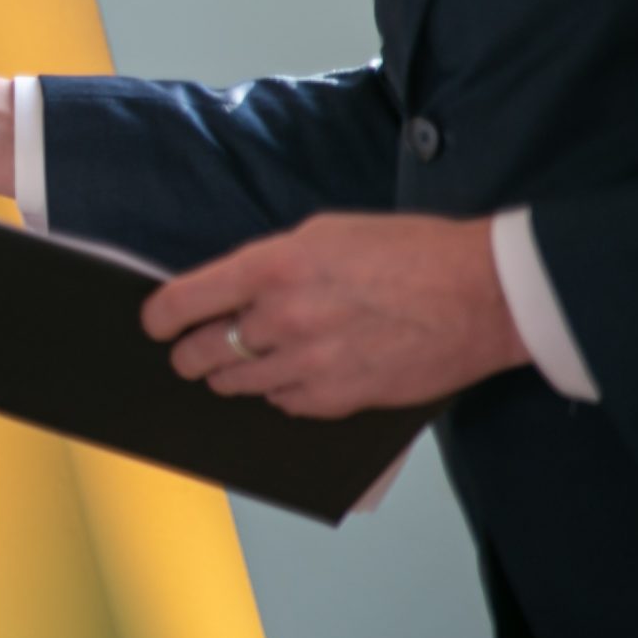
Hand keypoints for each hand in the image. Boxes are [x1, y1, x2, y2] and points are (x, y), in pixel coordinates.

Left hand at [142, 214, 530, 417]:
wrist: (483, 294)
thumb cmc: (410, 253)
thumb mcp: (325, 233)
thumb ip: (270, 265)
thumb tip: (229, 291)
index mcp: (274, 268)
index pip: (184, 301)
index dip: (160, 317)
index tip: (154, 324)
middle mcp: (283, 318)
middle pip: (201, 352)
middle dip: (190, 353)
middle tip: (190, 353)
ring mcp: (309, 364)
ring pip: (237, 383)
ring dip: (231, 375)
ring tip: (238, 363)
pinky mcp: (338, 399)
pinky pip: (283, 404)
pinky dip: (280, 392)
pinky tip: (293, 375)